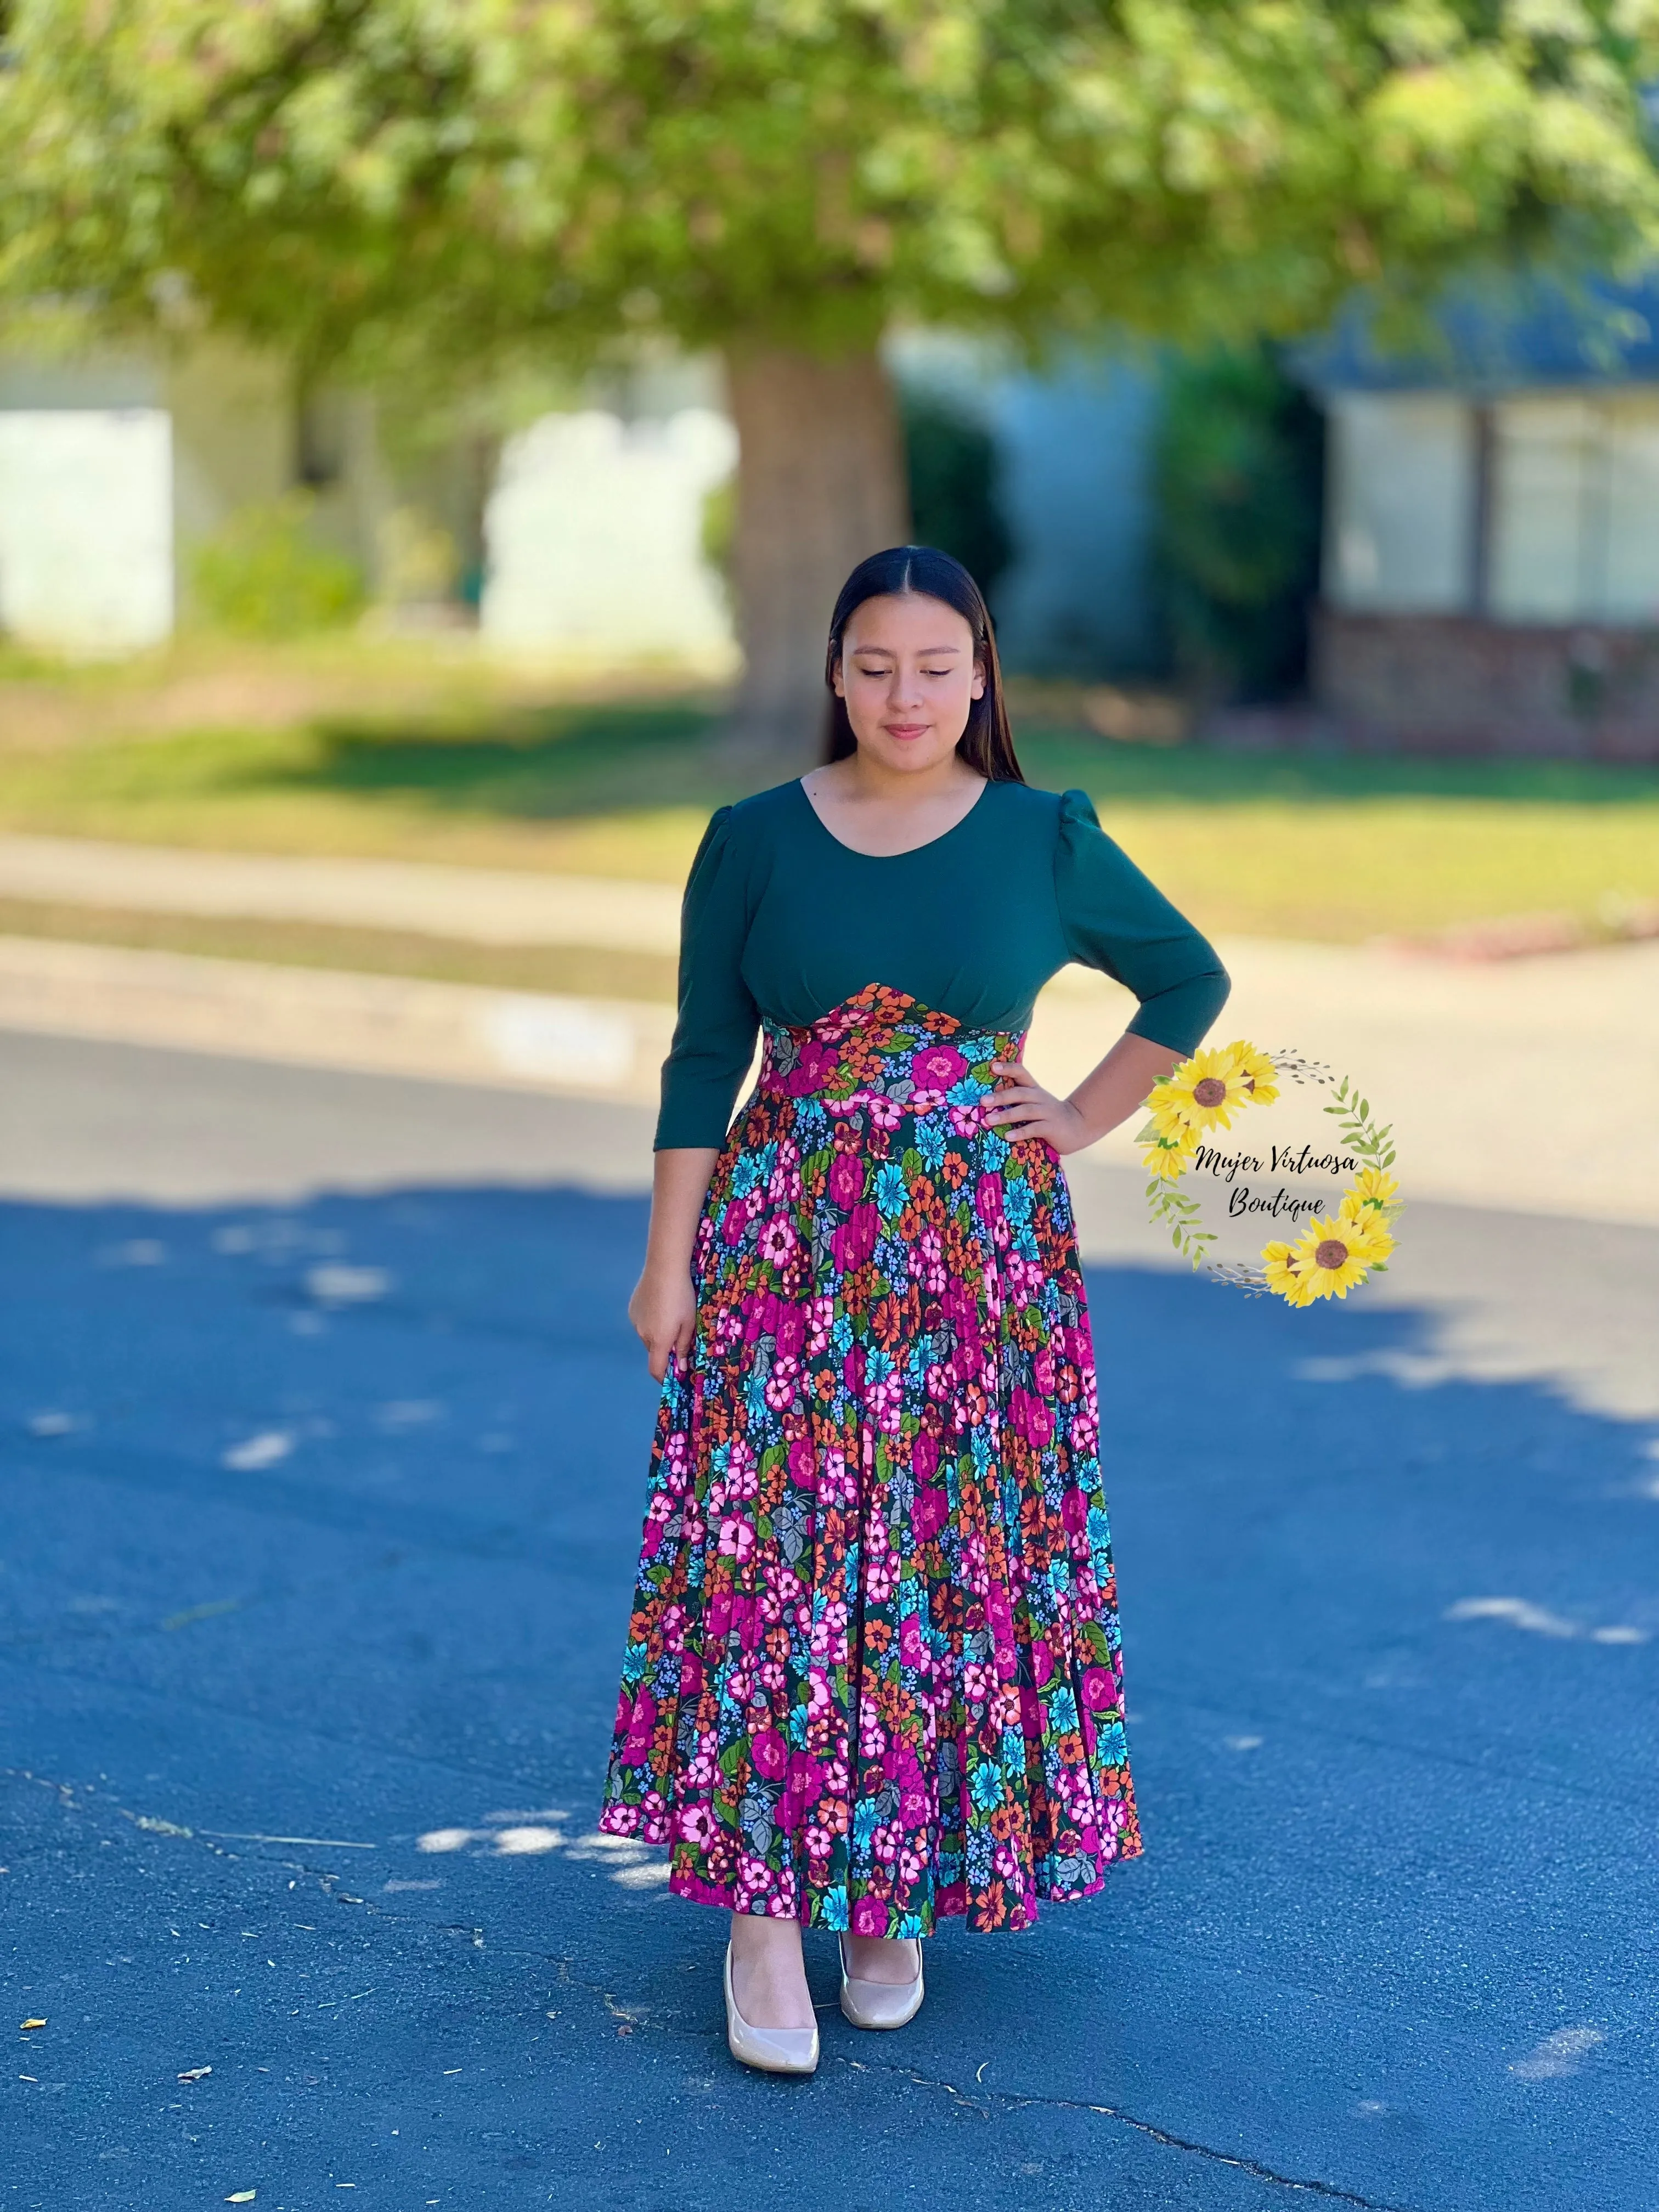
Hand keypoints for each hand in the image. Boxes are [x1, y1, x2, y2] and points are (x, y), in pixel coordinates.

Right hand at [628, 1265, 697, 1380]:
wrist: (664, 1268)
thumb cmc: (682, 1297)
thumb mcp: (689, 1323)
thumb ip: (683, 1347)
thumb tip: (680, 1368)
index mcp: (658, 1341)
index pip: (655, 1369)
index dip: (663, 1378)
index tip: (673, 1377)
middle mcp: (643, 1334)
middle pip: (653, 1351)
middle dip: (665, 1350)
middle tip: (680, 1337)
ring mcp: (635, 1320)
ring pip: (647, 1336)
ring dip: (658, 1334)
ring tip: (671, 1316)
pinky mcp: (632, 1308)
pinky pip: (642, 1322)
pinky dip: (651, 1322)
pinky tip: (660, 1306)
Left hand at [985, 1060, 1097, 1154]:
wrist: (1079, 1126)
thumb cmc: (1049, 1115)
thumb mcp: (1036, 1103)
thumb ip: (1018, 1101)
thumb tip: (987, 1103)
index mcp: (1034, 1090)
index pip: (1021, 1073)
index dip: (1008, 1068)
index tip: (993, 1067)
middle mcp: (1040, 1098)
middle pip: (1019, 1093)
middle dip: (1000, 1096)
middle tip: (983, 1101)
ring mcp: (1047, 1112)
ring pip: (1025, 1111)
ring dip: (1006, 1115)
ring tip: (989, 1120)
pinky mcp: (1051, 1128)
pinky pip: (1034, 1129)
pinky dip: (1020, 1132)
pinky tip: (1008, 1136)